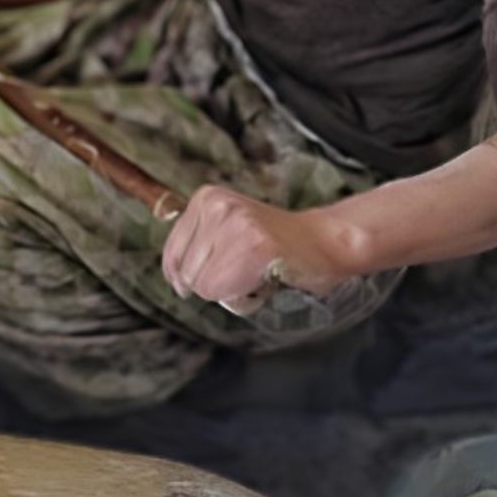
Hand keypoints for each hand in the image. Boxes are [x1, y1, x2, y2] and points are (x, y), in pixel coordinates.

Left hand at [160, 185, 359, 313]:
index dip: (186, 276)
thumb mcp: (228, 229)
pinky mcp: (254, 246)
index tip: (211, 279)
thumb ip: (198, 246)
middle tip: (246, 270)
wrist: (324, 241)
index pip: (172, 254)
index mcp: (205, 198)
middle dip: (213, 282)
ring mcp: (236, 224)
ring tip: (255, 273)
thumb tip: (174, 280)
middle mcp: (217, 206)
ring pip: (203, 285)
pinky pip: (223, 291)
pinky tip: (261, 281)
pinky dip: (241, 297)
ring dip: (228, 290)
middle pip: (186, 273)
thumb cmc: (275, 244)